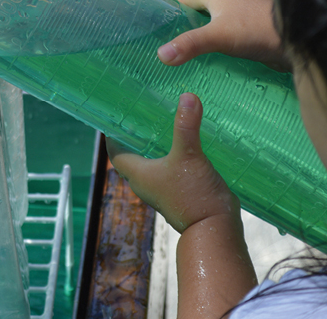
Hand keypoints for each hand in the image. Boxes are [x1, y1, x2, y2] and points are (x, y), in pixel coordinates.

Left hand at [106, 93, 238, 232]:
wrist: (214, 229)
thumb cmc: (194, 195)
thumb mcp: (190, 156)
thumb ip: (187, 127)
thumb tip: (187, 97)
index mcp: (138, 173)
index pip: (115, 152)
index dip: (112, 135)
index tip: (115, 117)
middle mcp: (145, 182)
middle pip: (131, 156)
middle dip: (134, 138)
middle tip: (142, 116)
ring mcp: (160, 189)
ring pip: (150, 164)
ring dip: (153, 148)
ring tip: (162, 126)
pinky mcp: (177, 192)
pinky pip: (166, 170)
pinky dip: (169, 157)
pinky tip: (184, 145)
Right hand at [157, 0, 289, 71]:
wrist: (295, 39)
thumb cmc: (254, 30)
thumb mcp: (216, 37)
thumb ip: (188, 44)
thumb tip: (160, 55)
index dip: (175, 12)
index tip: (165, 32)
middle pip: (199, 11)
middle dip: (187, 28)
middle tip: (175, 47)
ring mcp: (241, 13)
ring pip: (214, 23)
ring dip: (204, 37)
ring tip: (191, 55)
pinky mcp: (251, 27)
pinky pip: (228, 33)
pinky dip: (219, 44)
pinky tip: (215, 58)